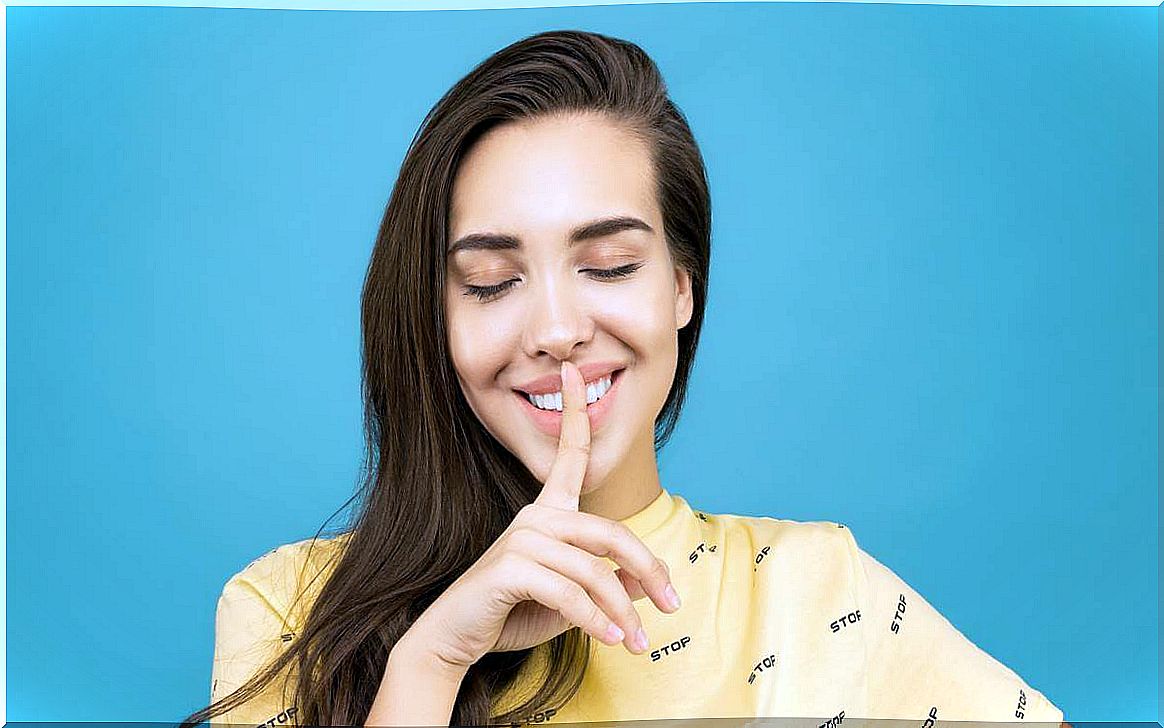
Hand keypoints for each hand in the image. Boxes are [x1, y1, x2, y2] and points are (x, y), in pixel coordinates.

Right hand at [404, 360, 679, 670]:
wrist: (455, 640)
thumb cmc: (512, 613)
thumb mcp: (572, 601)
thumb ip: (609, 585)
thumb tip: (653, 583)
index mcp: (547, 513)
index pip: (567, 456)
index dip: (574, 413)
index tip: (574, 369)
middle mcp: (534, 517)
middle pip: (611, 533)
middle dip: (649, 570)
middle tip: (673, 604)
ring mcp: (521, 539)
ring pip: (595, 572)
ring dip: (622, 612)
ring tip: (637, 642)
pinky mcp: (511, 568)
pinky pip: (571, 593)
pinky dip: (597, 621)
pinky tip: (610, 641)